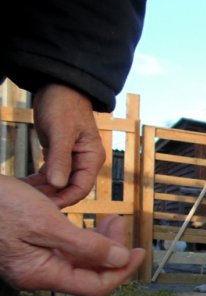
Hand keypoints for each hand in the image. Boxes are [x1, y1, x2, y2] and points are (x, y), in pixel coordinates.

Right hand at [0, 176, 144, 295]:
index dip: (122, 271)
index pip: (96, 286)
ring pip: (78, 257)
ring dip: (99, 240)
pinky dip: (81, 234)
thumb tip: (118, 260)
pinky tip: (87, 218)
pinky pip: (64, 246)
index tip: (138, 251)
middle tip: (120, 222)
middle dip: (112, 250)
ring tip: (111, 218)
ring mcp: (33, 259)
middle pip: (89, 271)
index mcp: (42, 274)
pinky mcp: (29, 244)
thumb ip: (84, 245)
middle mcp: (38, 271)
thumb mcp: (45, 223)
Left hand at [28, 84, 105, 208]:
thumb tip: (57, 184)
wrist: (59, 87)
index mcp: (92, 159)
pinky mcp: (60, 156)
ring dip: (42, 190)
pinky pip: (50, 174)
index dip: (64, 199)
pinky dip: (39, 181)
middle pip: (69, 189)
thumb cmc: (63, 105)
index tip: (46, 208)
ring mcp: (72, 160)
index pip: (81, 188)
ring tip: (24, 197)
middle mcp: (84, 163)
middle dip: (51, 197)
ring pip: (58, 183)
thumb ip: (60, 158)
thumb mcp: (61, 132)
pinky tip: (25, 185)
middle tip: (29, 205)